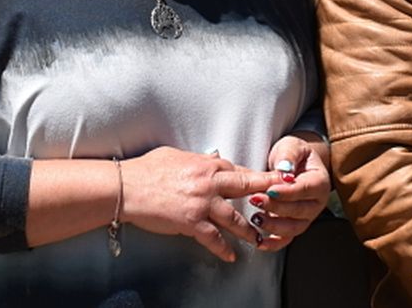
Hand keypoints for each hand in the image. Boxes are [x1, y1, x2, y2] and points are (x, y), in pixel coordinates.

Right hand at [119, 147, 274, 261]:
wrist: (126, 188)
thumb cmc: (146, 169)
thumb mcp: (175, 155)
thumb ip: (197, 159)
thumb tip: (212, 158)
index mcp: (205, 164)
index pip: (237, 168)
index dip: (254, 175)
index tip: (269, 179)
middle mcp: (208, 182)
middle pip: (245, 186)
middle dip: (267, 192)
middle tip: (284, 197)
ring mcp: (201, 203)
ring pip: (234, 217)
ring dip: (248, 229)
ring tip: (258, 237)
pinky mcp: (191, 222)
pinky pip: (213, 238)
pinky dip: (223, 248)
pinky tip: (231, 255)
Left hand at [249, 134, 331, 252]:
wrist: (295, 163)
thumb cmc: (294, 154)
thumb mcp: (292, 146)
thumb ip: (289, 156)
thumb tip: (285, 170)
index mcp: (320, 182)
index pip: (305, 189)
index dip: (287, 191)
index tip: (269, 190)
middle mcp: (316, 203)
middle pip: (298, 210)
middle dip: (275, 207)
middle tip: (256, 199)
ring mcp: (306, 217)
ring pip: (293, 228)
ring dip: (273, 225)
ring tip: (256, 217)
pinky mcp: (294, 225)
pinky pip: (286, 239)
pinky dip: (273, 243)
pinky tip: (259, 242)